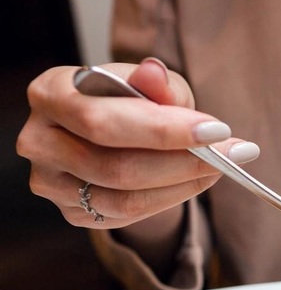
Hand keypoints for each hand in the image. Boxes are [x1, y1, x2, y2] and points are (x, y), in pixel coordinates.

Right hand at [16, 58, 258, 228]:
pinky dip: (170, 199)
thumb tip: (154, 74)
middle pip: (116, 166)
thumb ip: (157, 83)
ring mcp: (51, 181)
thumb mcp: (150, 83)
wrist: (115, 131)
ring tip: (220, 166)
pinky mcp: (71, 211)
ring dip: (183, 184)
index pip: (103, 120)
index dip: (163, 129)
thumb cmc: (129, 99)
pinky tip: (194, 181)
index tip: (217, 130)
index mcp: (51, 93)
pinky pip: (127, 214)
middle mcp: (40, 140)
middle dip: (184, 160)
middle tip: (231, 152)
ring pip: (125, 197)